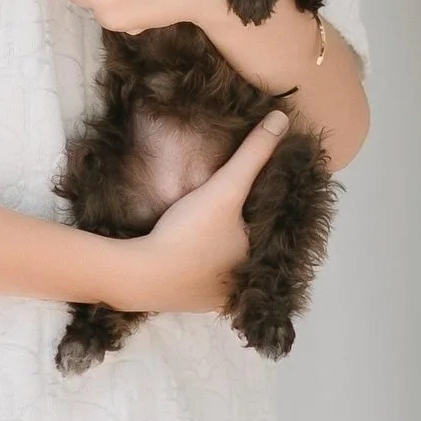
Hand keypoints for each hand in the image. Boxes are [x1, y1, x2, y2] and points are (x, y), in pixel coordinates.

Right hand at [103, 108, 289, 312]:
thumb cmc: (188, 235)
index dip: (265, 210)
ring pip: (225, 266)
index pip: (271, 231)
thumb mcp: (225, 188)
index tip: (258, 190)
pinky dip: (201, 264)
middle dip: (245, 232)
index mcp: (259, 266)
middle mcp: (240, 289)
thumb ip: (253, 155)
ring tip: (219, 224)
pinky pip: (201, 278)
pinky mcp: (185, 301)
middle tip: (239, 206)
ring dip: (223, 250)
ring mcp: (211, 299)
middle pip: (248, 251)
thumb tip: (282, 119)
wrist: (137, 275)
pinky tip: (194, 248)